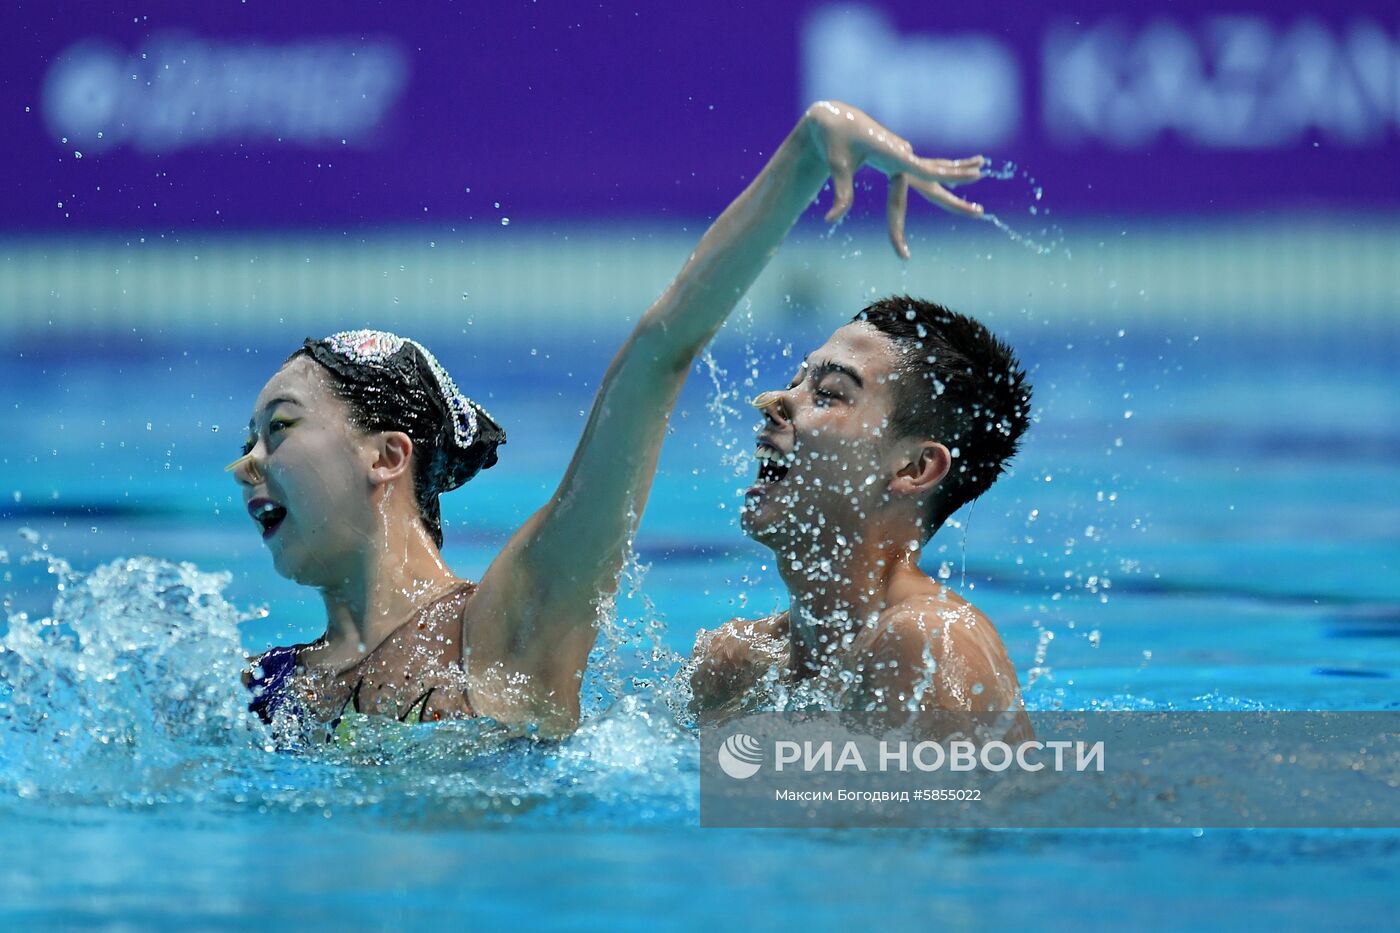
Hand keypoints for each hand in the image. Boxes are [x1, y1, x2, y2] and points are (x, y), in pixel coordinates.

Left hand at [803, 100, 984, 258]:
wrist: (835, 117)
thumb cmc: (835, 142)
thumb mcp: (836, 166)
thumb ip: (841, 195)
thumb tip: (831, 219)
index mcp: (892, 153)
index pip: (924, 169)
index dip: (947, 176)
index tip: (970, 176)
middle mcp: (902, 151)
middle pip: (935, 171)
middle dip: (959, 177)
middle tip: (981, 191)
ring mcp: (903, 151)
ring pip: (936, 165)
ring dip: (958, 168)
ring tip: (982, 164)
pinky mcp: (900, 152)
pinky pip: (927, 163)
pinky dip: (945, 167)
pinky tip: (962, 164)